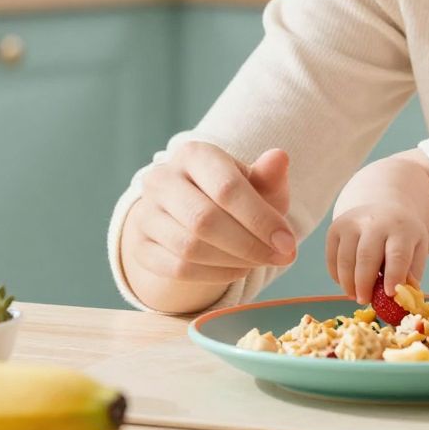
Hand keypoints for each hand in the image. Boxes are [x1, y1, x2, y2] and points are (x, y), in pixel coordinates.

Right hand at [123, 142, 295, 288]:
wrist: (195, 214)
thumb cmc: (236, 197)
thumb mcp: (257, 184)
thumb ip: (269, 177)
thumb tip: (280, 157)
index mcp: (194, 154)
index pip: (227, 188)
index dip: (260, 220)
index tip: (288, 244)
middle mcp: (161, 179)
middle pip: (204, 220)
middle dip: (249, 245)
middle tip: (281, 259)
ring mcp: (145, 213)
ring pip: (189, 248)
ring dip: (233, 262)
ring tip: (259, 262)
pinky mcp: (140, 246)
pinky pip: (177, 269)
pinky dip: (214, 275)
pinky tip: (237, 270)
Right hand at [325, 203, 427, 302]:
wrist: (385, 208)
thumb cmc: (403, 237)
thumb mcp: (417, 249)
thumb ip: (412, 273)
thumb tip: (402, 297)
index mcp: (401, 228)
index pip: (397, 254)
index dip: (393, 276)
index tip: (390, 295)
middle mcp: (374, 222)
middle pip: (366, 257)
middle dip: (364, 284)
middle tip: (365, 301)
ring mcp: (351, 223)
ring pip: (345, 259)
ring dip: (348, 284)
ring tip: (356, 296)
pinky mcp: (335, 228)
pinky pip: (332, 258)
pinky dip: (338, 276)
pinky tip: (347, 284)